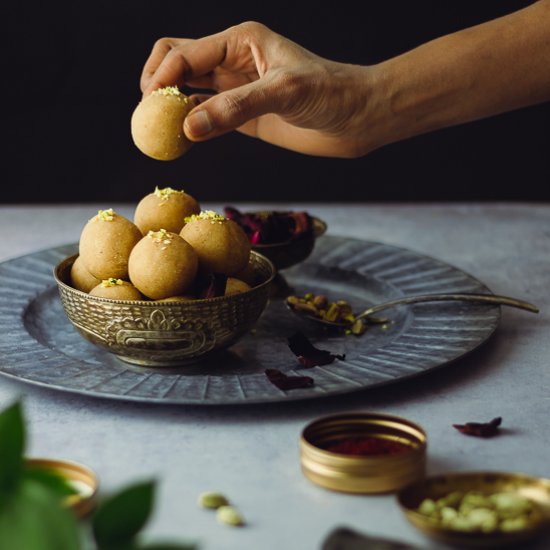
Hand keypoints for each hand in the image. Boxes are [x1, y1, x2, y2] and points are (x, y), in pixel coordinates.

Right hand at [140, 21, 373, 157]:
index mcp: (240, 40)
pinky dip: (188, 126)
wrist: (356, 118)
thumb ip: (236, 108)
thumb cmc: (331, 93)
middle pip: (176, 62)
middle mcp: (232, 61)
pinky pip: (204, 116)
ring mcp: (235, 89)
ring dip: (169, 107)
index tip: (150, 105)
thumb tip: (188, 127)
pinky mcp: (241, 115)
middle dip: (157, 84)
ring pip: (187, 90)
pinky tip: (181, 140)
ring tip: (157, 131)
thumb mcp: (284, 92)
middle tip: (149, 115)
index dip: (161, 76)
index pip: (184, 52)